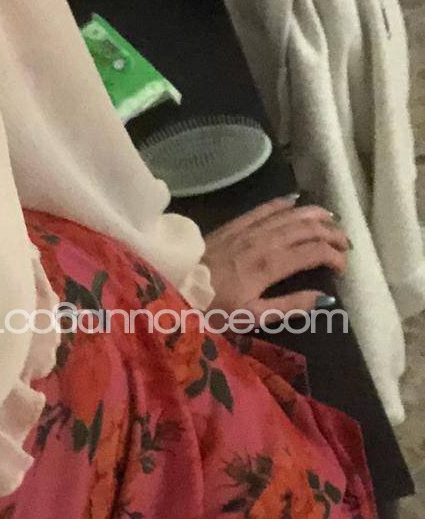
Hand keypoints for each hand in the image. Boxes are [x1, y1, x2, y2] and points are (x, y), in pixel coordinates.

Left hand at [202, 196, 348, 318]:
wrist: (174, 284)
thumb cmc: (212, 306)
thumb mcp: (251, 316)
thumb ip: (289, 306)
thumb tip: (324, 299)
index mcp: (270, 265)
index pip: (314, 251)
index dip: (335, 256)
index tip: (342, 268)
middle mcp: (263, 240)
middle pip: (307, 228)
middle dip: (332, 233)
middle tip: (345, 243)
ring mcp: (248, 229)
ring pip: (290, 214)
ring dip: (315, 215)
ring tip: (332, 220)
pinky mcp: (234, 224)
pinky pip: (264, 208)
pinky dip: (284, 203)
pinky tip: (296, 202)